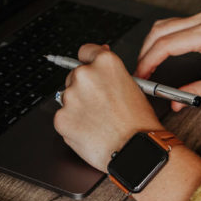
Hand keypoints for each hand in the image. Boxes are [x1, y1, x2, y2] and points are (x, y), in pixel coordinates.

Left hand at [53, 44, 163, 171]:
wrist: (134, 150)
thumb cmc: (139, 123)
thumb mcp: (133, 86)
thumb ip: (111, 71)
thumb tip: (100, 55)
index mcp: (105, 63)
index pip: (85, 51)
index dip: (89, 61)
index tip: (90, 68)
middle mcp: (85, 75)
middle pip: (74, 75)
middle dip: (84, 89)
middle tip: (100, 105)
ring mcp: (71, 96)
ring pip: (68, 98)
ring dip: (78, 107)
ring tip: (98, 121)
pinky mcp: (61, 117)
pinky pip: (63, 117)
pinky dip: (73, 124)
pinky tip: (90, 130)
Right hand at [136, 11, 200, 111]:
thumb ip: (195, 94)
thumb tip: (174, 102)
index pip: (167, 44)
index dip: (149, 61)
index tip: (142, 76)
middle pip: (160, 31)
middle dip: (145, 53)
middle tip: (140, 73)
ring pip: (163, 25)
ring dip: (150, 45)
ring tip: (146, 65)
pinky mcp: (200, 20)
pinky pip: (172, 25)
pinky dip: (160, 39)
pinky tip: (156, 53)